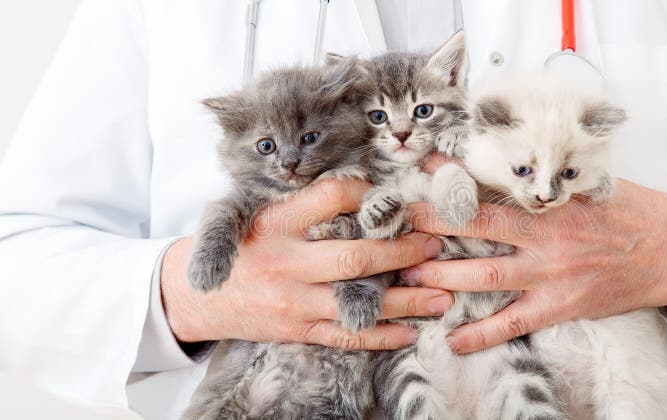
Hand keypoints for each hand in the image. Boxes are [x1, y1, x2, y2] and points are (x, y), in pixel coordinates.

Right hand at [161, 179, 452, 349]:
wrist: (193, 297)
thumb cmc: (237, 246)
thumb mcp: (258, 211)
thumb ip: (306, 202)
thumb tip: (366, 191)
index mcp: (276, 223)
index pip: (330, 197)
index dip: (367, 193)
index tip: (396, 195)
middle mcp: (286, 263)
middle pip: (354, 257)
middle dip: (401, 253)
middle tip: (434, 246)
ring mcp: (293, 302)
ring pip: (357, 303)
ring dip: (406, 301)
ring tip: (442, 297)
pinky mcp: (297, 331)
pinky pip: (344, 337)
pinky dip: (380, 336)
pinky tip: (410, 332)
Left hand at [402, 178, 666, 353]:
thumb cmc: (631, 211)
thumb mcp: (589, 183)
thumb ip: (546, 181)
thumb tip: (504, 167)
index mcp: (550, 199)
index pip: (490, 184)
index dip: (451, 177)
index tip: (418, 170)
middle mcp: (545, 234)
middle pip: (475, 227)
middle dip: (430, 225)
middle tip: (392, 226)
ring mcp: (551, 272)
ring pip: (484, 275)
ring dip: (441, 276)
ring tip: (404, 277)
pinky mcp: (562, 305)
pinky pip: (514, 322)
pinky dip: (482, 333)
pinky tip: (452, 341)